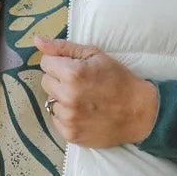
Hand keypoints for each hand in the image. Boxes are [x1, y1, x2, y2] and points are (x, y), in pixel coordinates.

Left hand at [32, 38, 159, 147]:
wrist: (139, 112)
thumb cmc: (119, 80)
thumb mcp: (95, 55)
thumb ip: (63, 47)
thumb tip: (37, 41)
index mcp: (73, 73)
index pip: (46, 63)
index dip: (60, 63)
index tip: (74, 68)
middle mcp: (68, 96)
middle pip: (45, 82)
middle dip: (59, 80)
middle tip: (81, 84)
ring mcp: (69, 118)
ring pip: (50, 102)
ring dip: (62, 99)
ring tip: (84, 100)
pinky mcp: (70, 134)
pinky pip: (56, 120)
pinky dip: (67, 116)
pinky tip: (84, 113)